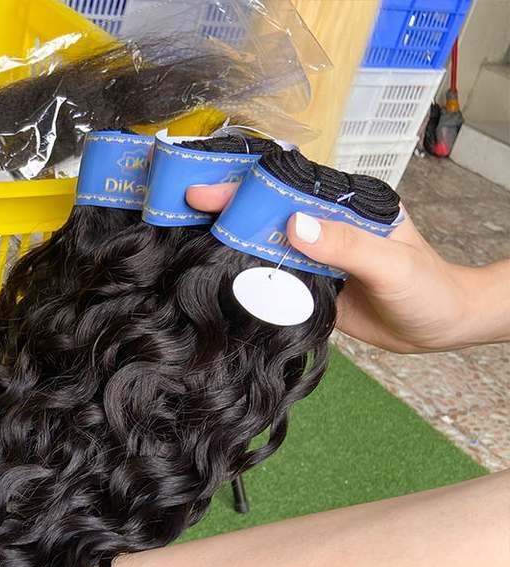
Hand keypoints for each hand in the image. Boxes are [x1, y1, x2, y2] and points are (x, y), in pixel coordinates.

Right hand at [185, 184, 506, 353]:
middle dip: (225, 209)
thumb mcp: (390, 263)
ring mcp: (313, 256)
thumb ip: (345, 245)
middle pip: (267, 213)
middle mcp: (324, 225)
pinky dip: (246, 279)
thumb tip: (294, 226)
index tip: (206, 191)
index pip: (288, 188)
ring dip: (229, 244)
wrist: (437, 329)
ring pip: (264, 245)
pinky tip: (217, 277)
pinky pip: (272, 280)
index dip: (246, 187)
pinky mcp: (308, 287)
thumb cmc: (426, 289)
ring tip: (185, 241)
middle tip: (181, 209)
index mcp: (346, 204)